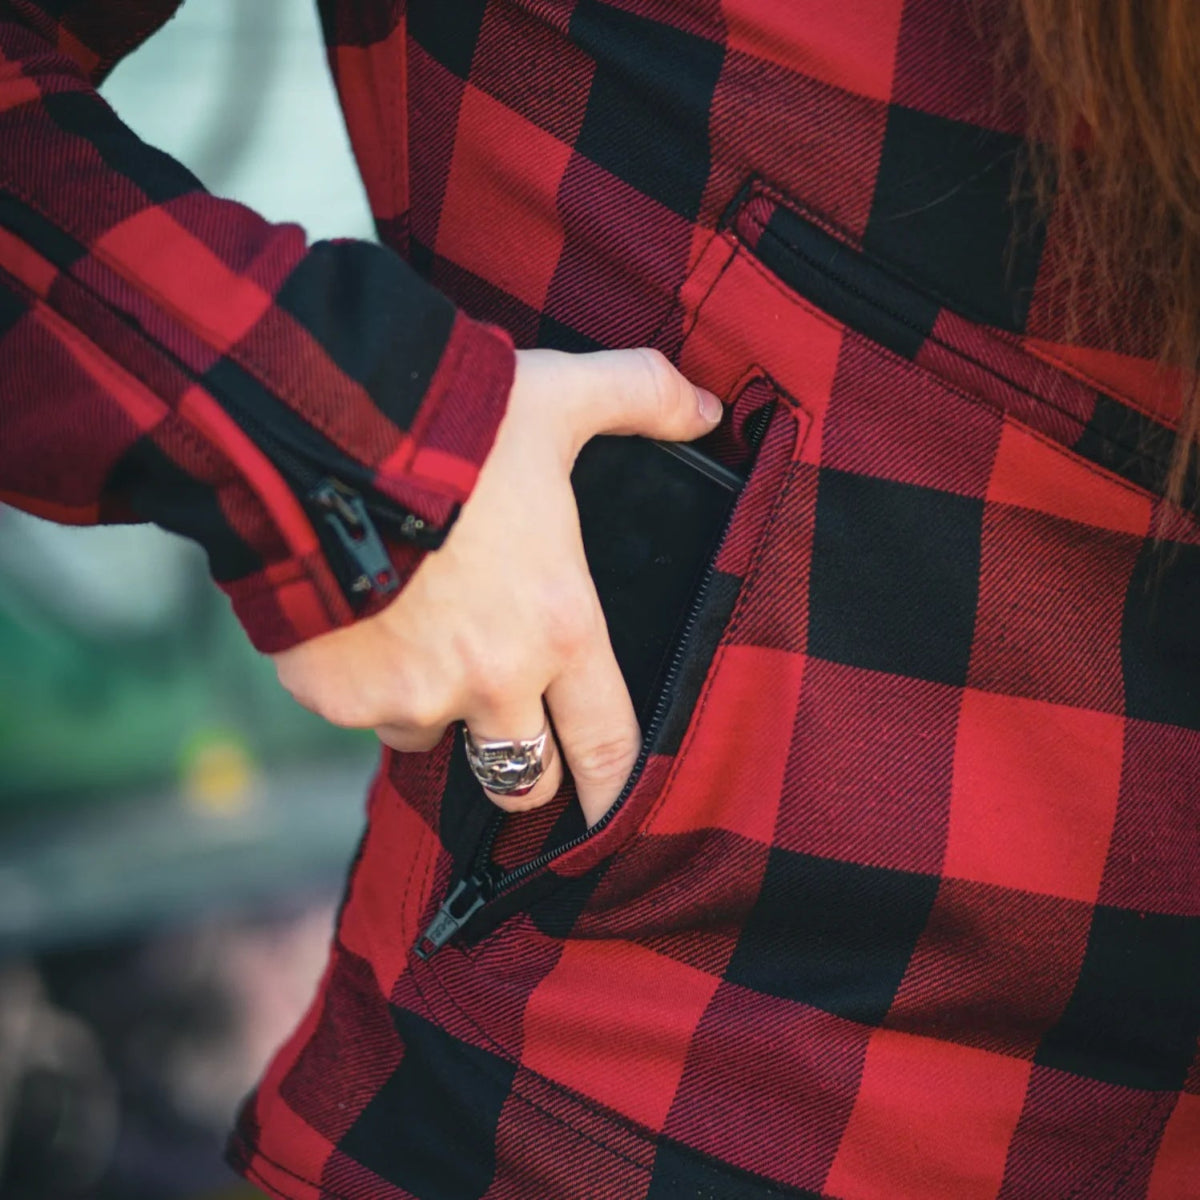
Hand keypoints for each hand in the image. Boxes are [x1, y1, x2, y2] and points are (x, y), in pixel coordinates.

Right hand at [273, 347, 721, 826]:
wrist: (321, 438)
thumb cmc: (453, 424)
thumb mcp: (560, 397)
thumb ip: (640, 397)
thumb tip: (705, 405)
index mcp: (559, 627)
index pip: (610, 745)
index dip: (617, 791)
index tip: (615, 818)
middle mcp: (493, 681)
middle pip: (522, 775)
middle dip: (523, 767)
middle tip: (511, 730)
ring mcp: (411, 697)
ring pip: (431, 737)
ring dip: (434, 708)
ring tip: (419, 637)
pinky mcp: (339, 697)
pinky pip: (360, 709)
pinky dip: (363, 681)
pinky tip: (357, 621)